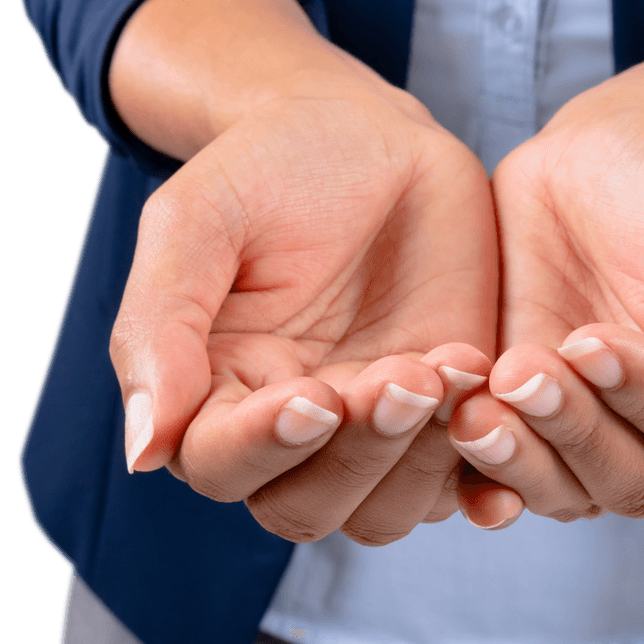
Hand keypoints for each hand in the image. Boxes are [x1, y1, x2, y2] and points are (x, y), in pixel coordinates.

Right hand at [111, 78, 521, 542]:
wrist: (370, 137)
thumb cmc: (271, 168)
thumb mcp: (198, 221)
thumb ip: (159, 327)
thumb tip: (143, 451)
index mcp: (219, 393)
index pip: (224, 466)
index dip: (265, 446)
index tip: (313, 394)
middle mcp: (298, 429)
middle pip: (310, 507)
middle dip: (360, 452)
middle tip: (403, 375)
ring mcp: (379, 424)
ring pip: (389, 506)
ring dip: (424, 455)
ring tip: (454, 364)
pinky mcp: (450, 406)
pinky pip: (468, 471)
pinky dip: (490, 456)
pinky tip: (501, 395)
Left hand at [450, 64, 643, 521]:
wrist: (600, 158)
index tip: (591, 340)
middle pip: (628, 481)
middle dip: (573, 431)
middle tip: (522, 370)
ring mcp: (588, 432)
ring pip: (564, 490)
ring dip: (519, 460)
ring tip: (476, 409)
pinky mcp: (525, 418)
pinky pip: (503, 474)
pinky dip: (478, 477)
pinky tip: (453, 446)